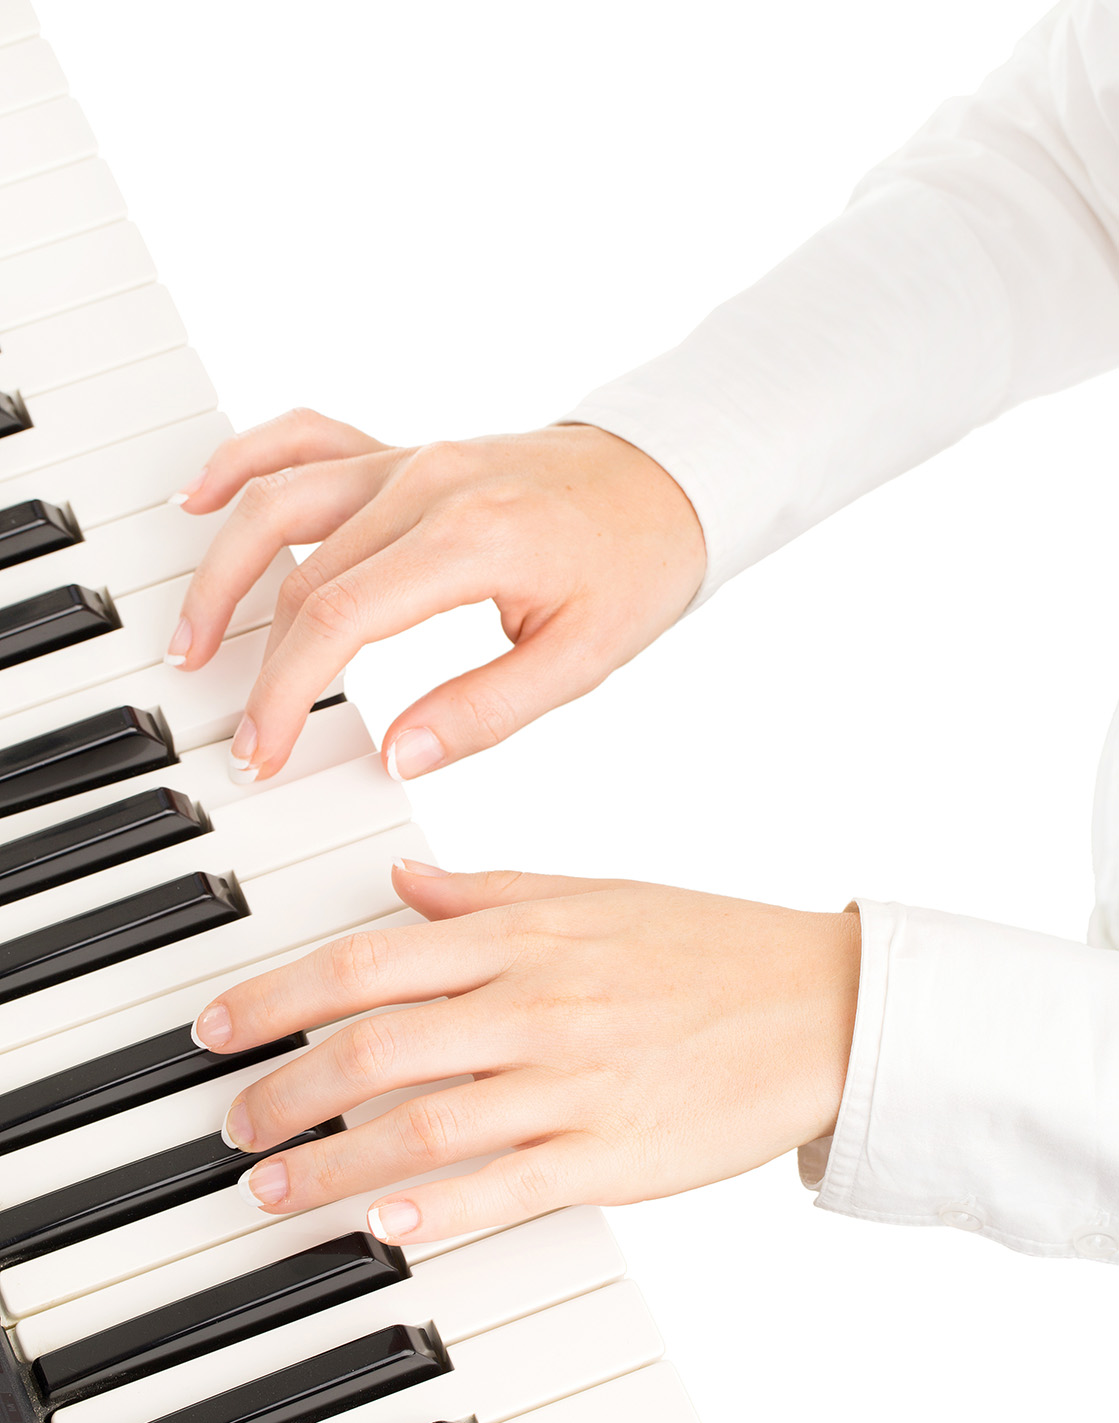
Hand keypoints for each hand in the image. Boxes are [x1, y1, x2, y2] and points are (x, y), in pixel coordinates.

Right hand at [167, 412, 705, 781]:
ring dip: (222, 568)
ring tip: (193, 637)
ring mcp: (410, 460)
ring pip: (279, 499)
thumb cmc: (636, 563)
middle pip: (298, 573)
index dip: (283, 692)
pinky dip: (247, 463)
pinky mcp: (408, 452)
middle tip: (242, 733)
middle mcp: (425, 486)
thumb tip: (397, 754)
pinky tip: (203, 499)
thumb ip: (484, 710)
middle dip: (254, 663)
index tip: (264, 750)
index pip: (336, 618)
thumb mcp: (581, 659)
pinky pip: (309, 439)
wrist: (671, 479)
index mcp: (469, 540)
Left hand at [192, 863, 860, 1243]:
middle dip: (283, 1087)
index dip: (277, 996)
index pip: (368, 961)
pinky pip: (509, 1184)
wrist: (823, 1004)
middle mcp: (537, 1001)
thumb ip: (489, 891)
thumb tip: (401, 885)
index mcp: (526, 935)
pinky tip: (383, 1224)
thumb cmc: (709, 948)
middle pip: (375, 1043)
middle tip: (235, 1123)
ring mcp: (575, 1080)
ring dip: (331, 1159)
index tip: (217, 1027)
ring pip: (424, 1120)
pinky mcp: (616, 1153)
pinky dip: (438, 1205)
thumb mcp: (594, 895)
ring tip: (272, 1188)